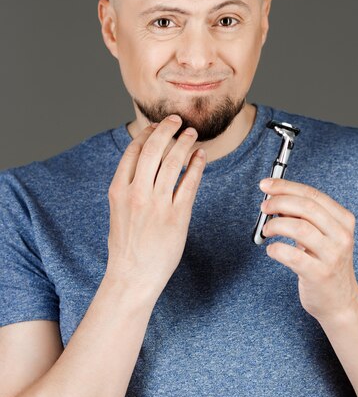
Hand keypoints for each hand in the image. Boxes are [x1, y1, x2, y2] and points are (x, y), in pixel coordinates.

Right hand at [106, 115, 205, 304]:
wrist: (133, 276)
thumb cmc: (126, 245)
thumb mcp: (117, 210)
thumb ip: (128, 186)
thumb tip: (143, 164)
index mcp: (118, 189)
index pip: (134, 150)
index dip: (147, 133)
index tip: (157, 126)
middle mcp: (137, 193)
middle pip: (154, 149)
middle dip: (167, 129)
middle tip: (177, 120)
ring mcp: (158, 204)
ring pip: (174, 162)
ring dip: (185, 143)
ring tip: (192, 134)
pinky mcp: (177, 216)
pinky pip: (190, 183)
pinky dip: (197, 165)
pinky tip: (200, 156)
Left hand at [259, 177, 357, 322]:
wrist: (341, 302)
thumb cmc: (325, 264)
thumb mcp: (322, 235)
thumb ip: (303, 216)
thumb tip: (276, 198)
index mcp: (343, 220)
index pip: (312, 194)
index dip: (286, 186)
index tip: (266, 185)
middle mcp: (341, 235)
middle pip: (306, 207)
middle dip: (279, 202)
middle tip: (264, 206)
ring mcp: (332, 255)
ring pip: (299, 228)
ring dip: (276, 225)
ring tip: (267, 230)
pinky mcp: (320, 274)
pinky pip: (292, 256)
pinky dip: (277, 249)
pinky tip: (272, 249)